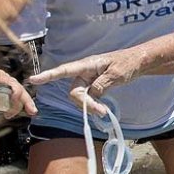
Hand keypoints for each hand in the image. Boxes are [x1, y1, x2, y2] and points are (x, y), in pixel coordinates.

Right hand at [28, 48, 144, 113]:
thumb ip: (101, 84)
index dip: (49, 75)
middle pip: (74, 91)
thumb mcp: (116, 74)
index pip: (65, 70)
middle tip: (101, 112)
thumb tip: (90, 95)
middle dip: (84, 104)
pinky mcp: (94, 85)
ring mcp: (89, 79)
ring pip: (80, 96)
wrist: (139, 62)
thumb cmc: (129, 63)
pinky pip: (87, 97)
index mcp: (88, 64)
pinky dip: (93, 105)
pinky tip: (102, 109)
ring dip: (89, 106)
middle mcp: (85, 71)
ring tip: (104, 111)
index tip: (34, 80)